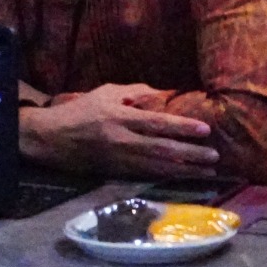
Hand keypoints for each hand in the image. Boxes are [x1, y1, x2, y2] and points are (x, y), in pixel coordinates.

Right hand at [20, 82, 217, 178]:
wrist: (51, 137)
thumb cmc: (79, 111)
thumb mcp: (103, 92)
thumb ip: (132, 91)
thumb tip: (161, 93)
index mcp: (118, 116)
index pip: (155, 122)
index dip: (181, 127)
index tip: (204, 130)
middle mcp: (121, 138)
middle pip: (162, 147)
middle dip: (191, 153)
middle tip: (215, 156)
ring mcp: (119, 158)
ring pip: (159, 165)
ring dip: (185, 169)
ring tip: (208, 171)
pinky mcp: (116, 171)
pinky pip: (147, 175)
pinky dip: (169, 176)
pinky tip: (184, 176)